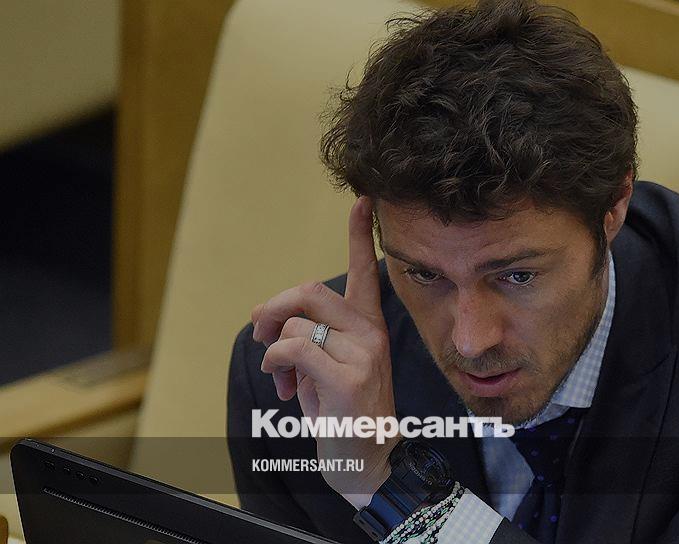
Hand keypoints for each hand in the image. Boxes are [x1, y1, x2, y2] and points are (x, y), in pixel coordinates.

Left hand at [251, 196, 396, 508]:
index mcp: (368, 325)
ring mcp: (363, 354)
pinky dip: (275, 365)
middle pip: (309, 291)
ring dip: (271, 351)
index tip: (361, 199)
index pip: (365, 270)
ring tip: (281, 379)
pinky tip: (284, 386)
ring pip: (295, 324)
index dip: (359, 233)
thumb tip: (268, 319)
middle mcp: (371, 333)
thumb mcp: (328, 365)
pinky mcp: (348, 379)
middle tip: (260, 335)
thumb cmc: (343, 412)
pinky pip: (292, 350)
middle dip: (272, 309)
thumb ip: (310, 334)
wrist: (368, 462)